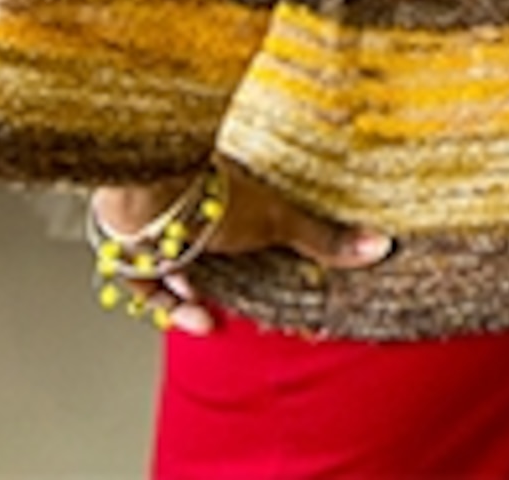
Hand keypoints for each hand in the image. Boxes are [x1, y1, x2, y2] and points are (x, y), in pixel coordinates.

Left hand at [93, 160, 390, 335]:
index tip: (260, 272)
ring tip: (211, 314)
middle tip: (232, 301)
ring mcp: (155, 231)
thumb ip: (323, 238)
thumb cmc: (210, 197)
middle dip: (216, 277)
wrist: (150, 200)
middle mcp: (185, 211)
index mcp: (221, 194)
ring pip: (170, 268)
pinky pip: (145, 284)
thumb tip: (378, 244)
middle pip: (200, 248)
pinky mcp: (130, 252)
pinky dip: (169, 303)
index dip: (245, 248)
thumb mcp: (278, 221)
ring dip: (190, 296)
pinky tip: (194, 315)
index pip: (233, 223)